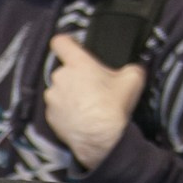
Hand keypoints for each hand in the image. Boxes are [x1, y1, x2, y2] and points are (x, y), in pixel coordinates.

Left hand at [43, 34, 144, 170]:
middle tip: (92, 86)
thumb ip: (130, 67)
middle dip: (76, 76)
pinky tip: (80, 117)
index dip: (66, 43)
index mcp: (77, 63)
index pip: (60, 42)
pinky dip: (65, 110)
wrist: (100, 139)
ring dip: (69, 94)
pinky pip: (57, 108)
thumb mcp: (133, 79)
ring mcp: (52, 97)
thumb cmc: (113, 107)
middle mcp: (60, 77)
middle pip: (64, 70)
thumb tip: (132, 69)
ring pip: (60, 90)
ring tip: (87, 105)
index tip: (71, 47)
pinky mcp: (49, 116)